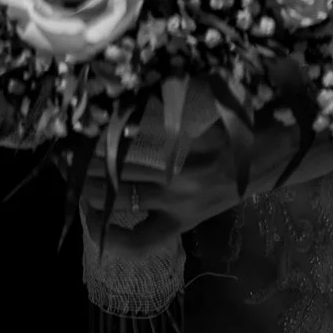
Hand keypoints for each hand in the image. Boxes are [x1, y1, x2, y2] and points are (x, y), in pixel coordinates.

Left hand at [80, 84, 332, 246]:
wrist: (275, 154)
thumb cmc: (240, 118)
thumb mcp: (204, 99)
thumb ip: (167, 99)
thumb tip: (118, 90)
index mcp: (181, 143)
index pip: (116, 141)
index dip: (85, 136)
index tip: (67, 128)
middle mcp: (176, 178)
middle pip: (108, 170)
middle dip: (77, 161)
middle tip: (57, 152)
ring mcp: (178, 206)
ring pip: (115, 200)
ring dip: (85, 187)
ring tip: (68, 174)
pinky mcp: (181, 225)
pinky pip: (139, 242)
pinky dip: (111, 236)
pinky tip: (92, 221)